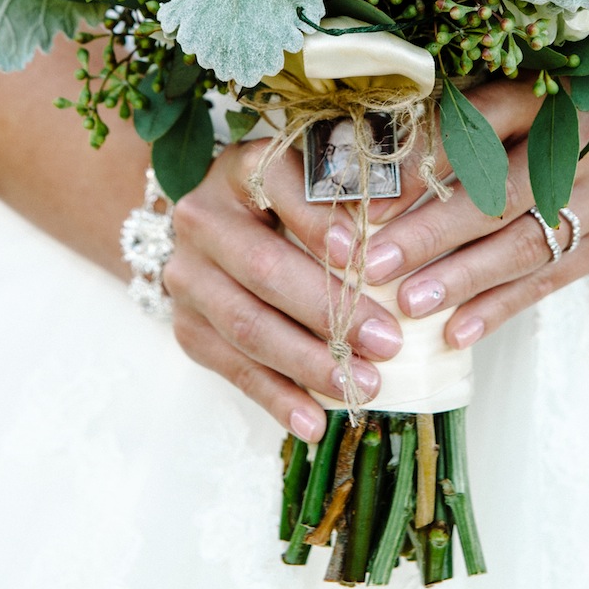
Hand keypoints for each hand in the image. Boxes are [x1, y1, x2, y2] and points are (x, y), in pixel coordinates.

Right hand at [165, 140, 405, 442]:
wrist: (213, 227)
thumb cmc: (289, 201)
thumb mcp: (313, 178)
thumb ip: (349, 193)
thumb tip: (401, 231)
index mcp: (242, 168)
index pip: (279, 186)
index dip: (318, 221)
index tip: (361, 255)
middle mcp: (203, 217)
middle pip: (264, 269)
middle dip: (330, 311)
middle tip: (388, 343)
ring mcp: (188, 276)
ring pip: (247, 326)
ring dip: (308, 363)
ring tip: (364, 386)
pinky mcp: (187, 326)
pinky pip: (232, 368)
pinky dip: (276, 398)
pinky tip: (314, 421)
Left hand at [323, 78, 588, 347]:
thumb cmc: (556, 118)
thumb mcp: (515, 99)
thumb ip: (454, 122)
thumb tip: (368, 167)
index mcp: (546, 95)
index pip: (478, 129)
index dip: (423, 167)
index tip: (370, 204)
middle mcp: (584, 142)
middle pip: (500, 194)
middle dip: (432, 234)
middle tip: (375, 264)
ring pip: (525, 245)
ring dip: (463, 279)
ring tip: (410, 303)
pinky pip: (548, 281)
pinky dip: (499, 307)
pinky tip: (456, 331)